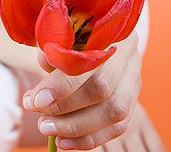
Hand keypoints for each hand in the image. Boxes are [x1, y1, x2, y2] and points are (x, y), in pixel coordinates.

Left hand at [22, 32, 156, 149]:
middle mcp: (129, 55)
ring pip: (114, 113)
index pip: (91, 61)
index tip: (36, 100)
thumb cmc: (75, 31)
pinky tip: (63, 142)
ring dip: (76, 127)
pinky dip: (88, 139)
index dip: (63, 84)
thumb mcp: (64, 33)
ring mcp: (134, 80)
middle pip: (103, 88)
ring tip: (46, 128)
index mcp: (113, 30)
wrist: (96, 35)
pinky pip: (117, 127)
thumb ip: (57, 46)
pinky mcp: (133, 101)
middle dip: (65, 107)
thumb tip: (44, 59)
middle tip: (37, 112)